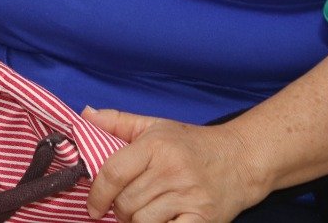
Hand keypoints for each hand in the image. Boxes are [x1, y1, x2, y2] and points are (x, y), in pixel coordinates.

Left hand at [84, 108, 264, 222]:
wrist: (242, 159)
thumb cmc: (193, 144)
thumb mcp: (156, 126)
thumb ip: (118, 122)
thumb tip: (85, 115)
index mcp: (156, 146)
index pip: (112, 174)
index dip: (96, 194)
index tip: (93, 206)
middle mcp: (171, 170)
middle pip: (125, 203)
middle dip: (118, 210)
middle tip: (125, 207)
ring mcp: (188, 196)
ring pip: (141, 222)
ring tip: (144, 214)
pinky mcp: (203, 219)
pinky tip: (162, 221)